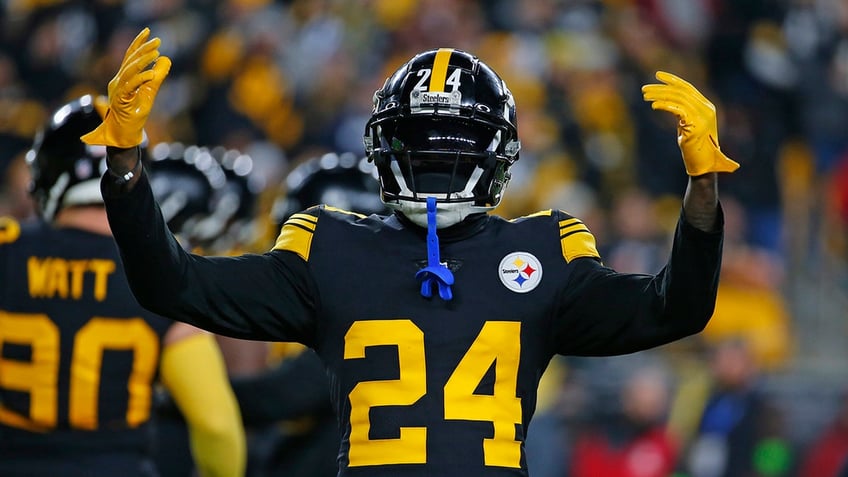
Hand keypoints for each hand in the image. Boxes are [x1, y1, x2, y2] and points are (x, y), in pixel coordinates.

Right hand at [81, 27, 170, 147]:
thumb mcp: (150, 92)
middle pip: (130, 60)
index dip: (138, 43)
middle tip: (157, 41)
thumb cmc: (135, 114)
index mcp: (124, 78)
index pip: (130, 56)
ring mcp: (118, 90)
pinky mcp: (120, 100)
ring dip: (143, 61)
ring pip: (129, 70)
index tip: (148, 32)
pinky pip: (130, 86)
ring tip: (156, 53)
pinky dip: (140, 79)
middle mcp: (118, 81)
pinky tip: (151, 74)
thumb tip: (166, 59)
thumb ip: (157, 77)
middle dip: (143, 48)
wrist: (125, 134)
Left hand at [641, 71, 739, 175]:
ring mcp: (703, 117)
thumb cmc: (694, 148)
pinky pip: (678, 110)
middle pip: (681, 91)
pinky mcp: (696, 126)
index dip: (672, 80)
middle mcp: (707, 109)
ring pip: (678, 98)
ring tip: (645, 96)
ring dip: (659, 96)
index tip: (657, 75)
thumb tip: (666, 101)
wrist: (703, 166)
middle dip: (661, 88)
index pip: (688, 88)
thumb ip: (683, 112)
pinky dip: (665, 105)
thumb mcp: (688, 125)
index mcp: (707, 107)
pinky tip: (654, 106)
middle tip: (644, 89)